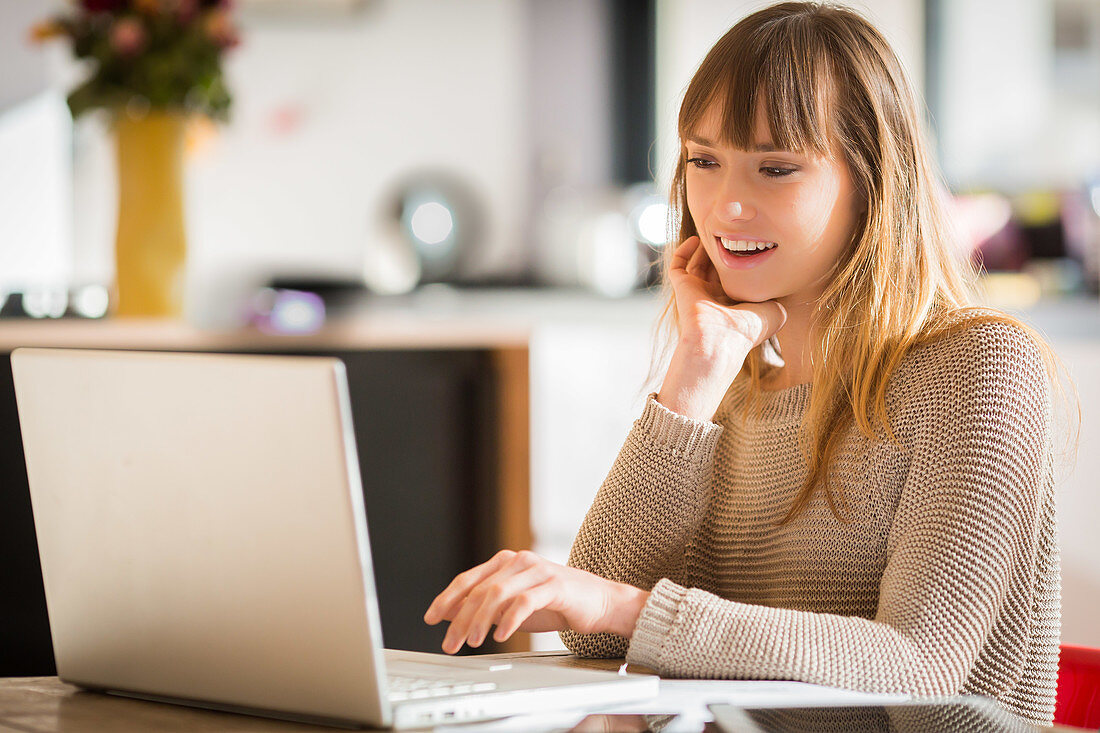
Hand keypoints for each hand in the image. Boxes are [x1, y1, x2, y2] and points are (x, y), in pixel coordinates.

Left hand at [423, 550, 649, 653]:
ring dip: (480, 620)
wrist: (599, 602)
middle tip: (450, 642)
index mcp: (505, 562)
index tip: (431, 619)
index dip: (446, 599)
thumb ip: (486, 608)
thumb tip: (451, 616)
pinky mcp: (554, 584)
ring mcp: (536, 570)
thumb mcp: (513, 607)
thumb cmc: (556, 604)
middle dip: (460, 618)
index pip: (468, 579)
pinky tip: (500, 635)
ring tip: (473, 642)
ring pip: (497, 593)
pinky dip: (509, 620)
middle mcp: (518, 561)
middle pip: (479, 589)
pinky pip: (524, 601)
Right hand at [668, 235, 786, 354]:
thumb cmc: (748, 329)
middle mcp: (714, 297)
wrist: (721, 339)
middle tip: (732, 232)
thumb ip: (777, 296)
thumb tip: (780, 289)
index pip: (735, 278)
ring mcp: (696, 291)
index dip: (742, 262)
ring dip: (705, 247)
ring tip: (715, 231)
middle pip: (716, 268)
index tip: (752, 244)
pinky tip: (696, 239)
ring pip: (697, 263)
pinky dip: (684, 250)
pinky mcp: (682, 286)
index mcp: (734, 304)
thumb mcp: (774, 311)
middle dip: (723, 251)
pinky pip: (678, 265)